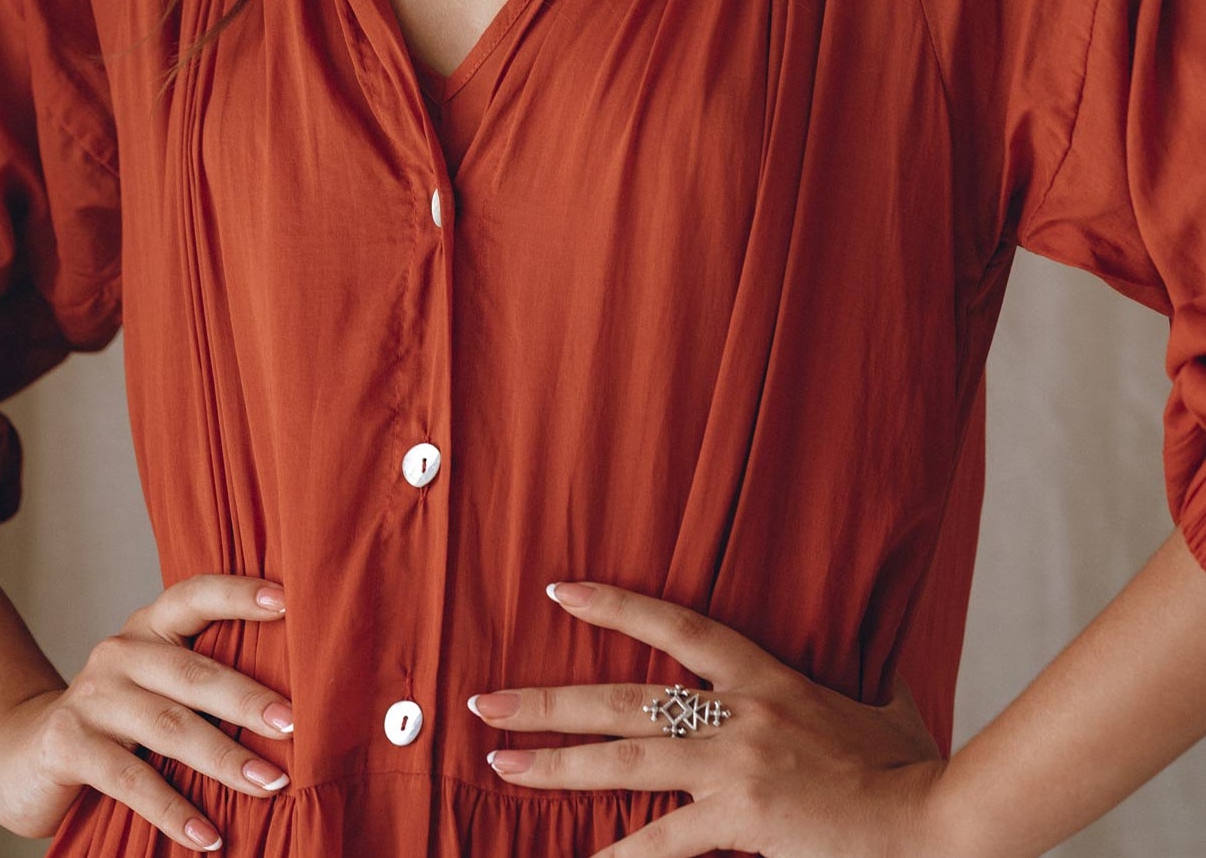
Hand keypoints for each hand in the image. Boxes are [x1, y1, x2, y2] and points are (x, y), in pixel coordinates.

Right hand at [0, 574, 294, 851]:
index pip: (195, 595)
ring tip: (270, 783)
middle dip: (248, 699)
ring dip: (224, 759)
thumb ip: (203, 682)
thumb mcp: (158, 689)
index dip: (239, 593)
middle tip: (293, 724)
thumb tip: (291, 706)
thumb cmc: (118, 722)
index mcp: (150, 627)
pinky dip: (174, 810)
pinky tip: (208, 837)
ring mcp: (93, 697)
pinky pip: (132, 780)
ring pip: (169, 726)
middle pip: (193, 672)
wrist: (22, 756)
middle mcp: (121, 652)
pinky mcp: (70, 745)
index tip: (287, 601)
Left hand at [467, 579, 950, 857]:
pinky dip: (618, 853)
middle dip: (550, 699)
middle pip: (623, 696)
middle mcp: (738, 712)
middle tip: (487, 701)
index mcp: (763, 676)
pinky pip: (663, 842)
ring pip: (624, 758)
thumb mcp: (879, 704)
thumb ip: (855, 684)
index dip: (615, 605)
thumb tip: (876, 669)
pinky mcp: (742, 819)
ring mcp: (735, 766)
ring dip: (555, 765)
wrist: (936, 816)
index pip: (675, 624)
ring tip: (500, 765)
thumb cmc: (911, 766)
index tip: (560, 592)